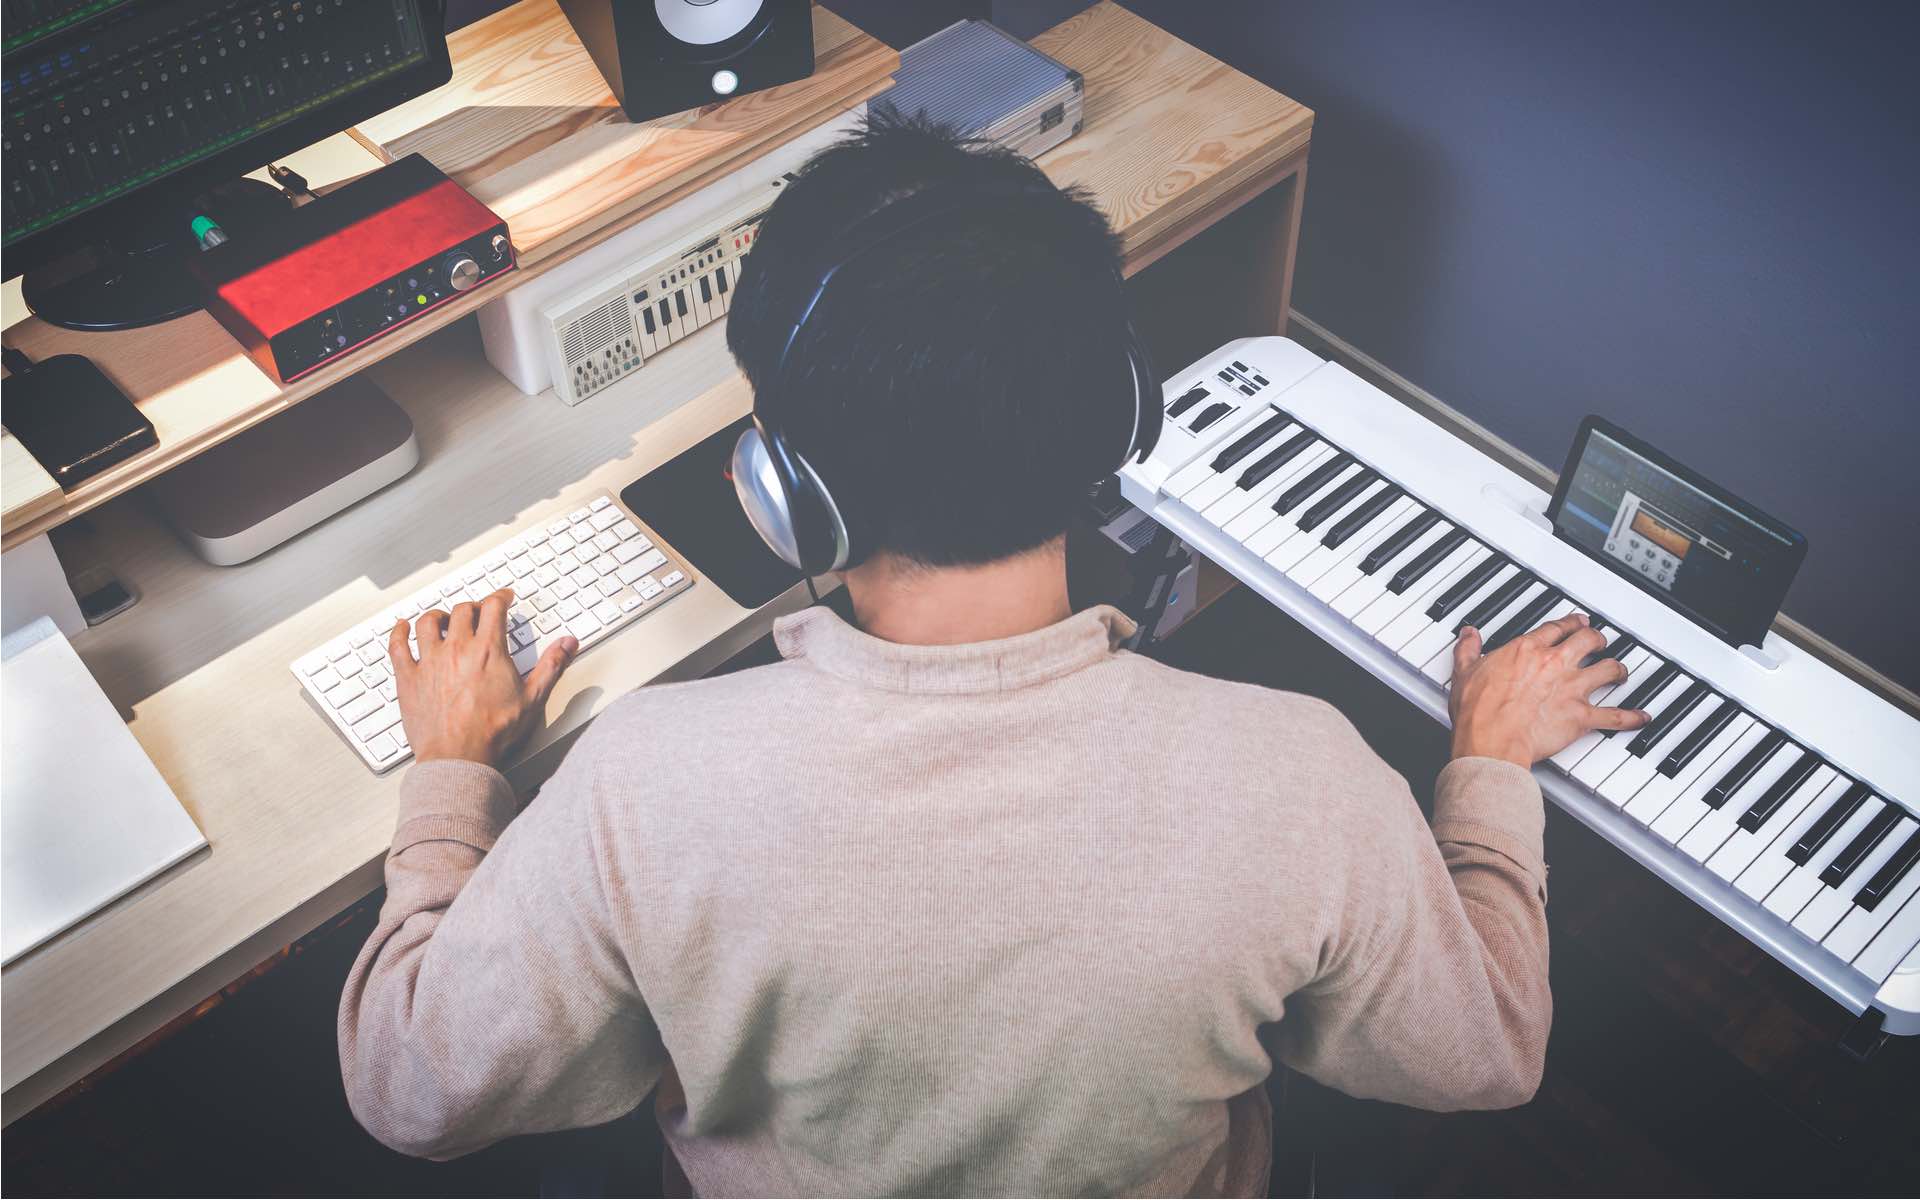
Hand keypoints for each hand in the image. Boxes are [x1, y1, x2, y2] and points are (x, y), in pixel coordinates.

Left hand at [390, 588, 576, 767]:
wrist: (459, 757)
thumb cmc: (493, 732)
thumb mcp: (533, 698)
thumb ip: (551, 666)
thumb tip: (567, 644)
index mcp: (489, 650)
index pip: (494, 607)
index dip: (500, 596)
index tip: (503, 597)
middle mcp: (457, 649)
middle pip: (462, 611)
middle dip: (473, 608)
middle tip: (478, 613)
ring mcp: (429, 661)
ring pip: (428, 622)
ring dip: (438, 616)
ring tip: (443, 619)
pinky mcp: (408, 678)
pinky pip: (398, 646)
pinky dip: (399, 633)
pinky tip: (402, 628)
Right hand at [1448, 612, 1648, 767]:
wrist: (1491, 740)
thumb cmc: (1478, 711)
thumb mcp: (1465, 672)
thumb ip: (1469, 649)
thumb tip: (1469, 634)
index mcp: (1527, 650)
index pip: (1555, 628)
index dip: (1569, 623)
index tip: (1575, 622)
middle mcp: (1555, 664)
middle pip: (1587, 641)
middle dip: (1597, 639)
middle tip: (1599, 640)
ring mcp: (1571, 689)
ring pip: (1608, 670)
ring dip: (1617, 670)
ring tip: (1620, 672)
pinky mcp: (1581, 716)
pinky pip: (1615, 716)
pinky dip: (1631, 717)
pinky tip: (1642, 717)